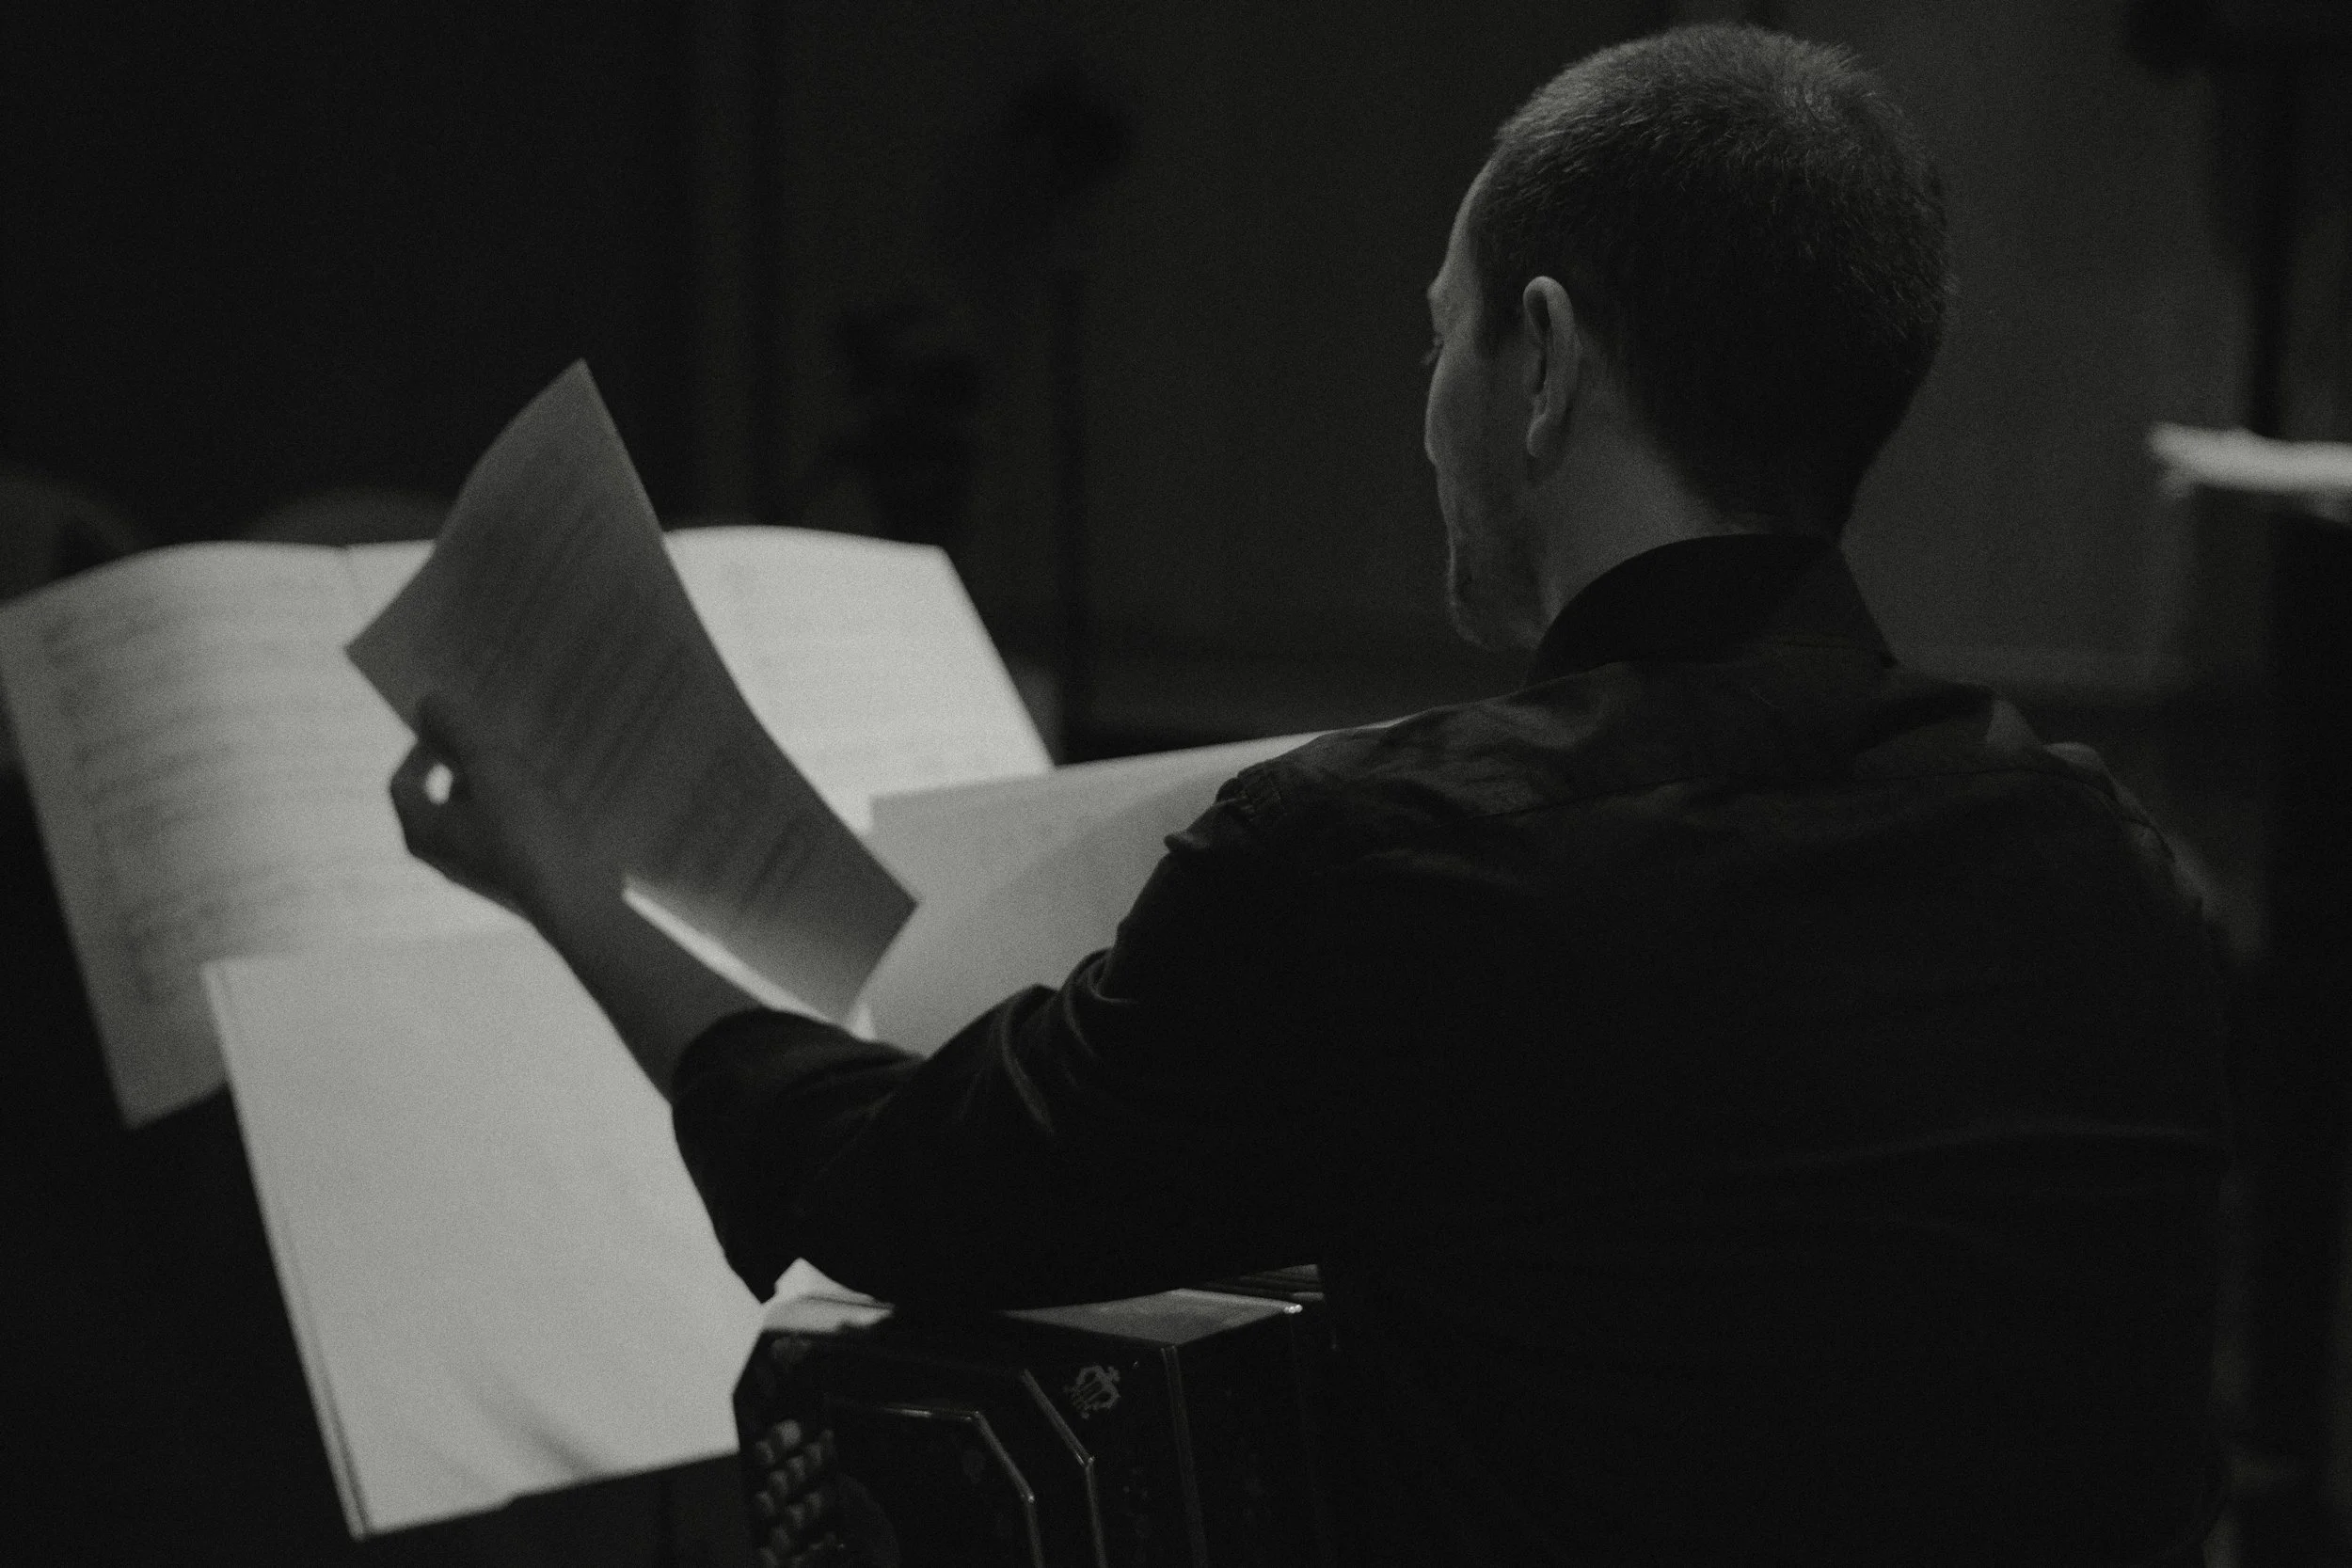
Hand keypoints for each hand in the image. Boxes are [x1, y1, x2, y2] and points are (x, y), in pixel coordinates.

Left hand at [388, 695, 598, 923]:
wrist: (577, 901)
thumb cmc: (527, 834)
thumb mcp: (492, 767)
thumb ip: (458, 728)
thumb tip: (429, 701)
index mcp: (423, 831)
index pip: (403, 780)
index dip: (423, 748)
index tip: (459, 730)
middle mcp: (443, 855)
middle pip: (444, 795)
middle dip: (470, 764)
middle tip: (502, 744)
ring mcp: (479, 870)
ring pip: (479, 813)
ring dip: (499, 786)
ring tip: (533, 769)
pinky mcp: (513, 878)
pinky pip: (506, 833)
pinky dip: (520, 812)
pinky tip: (552, 802)